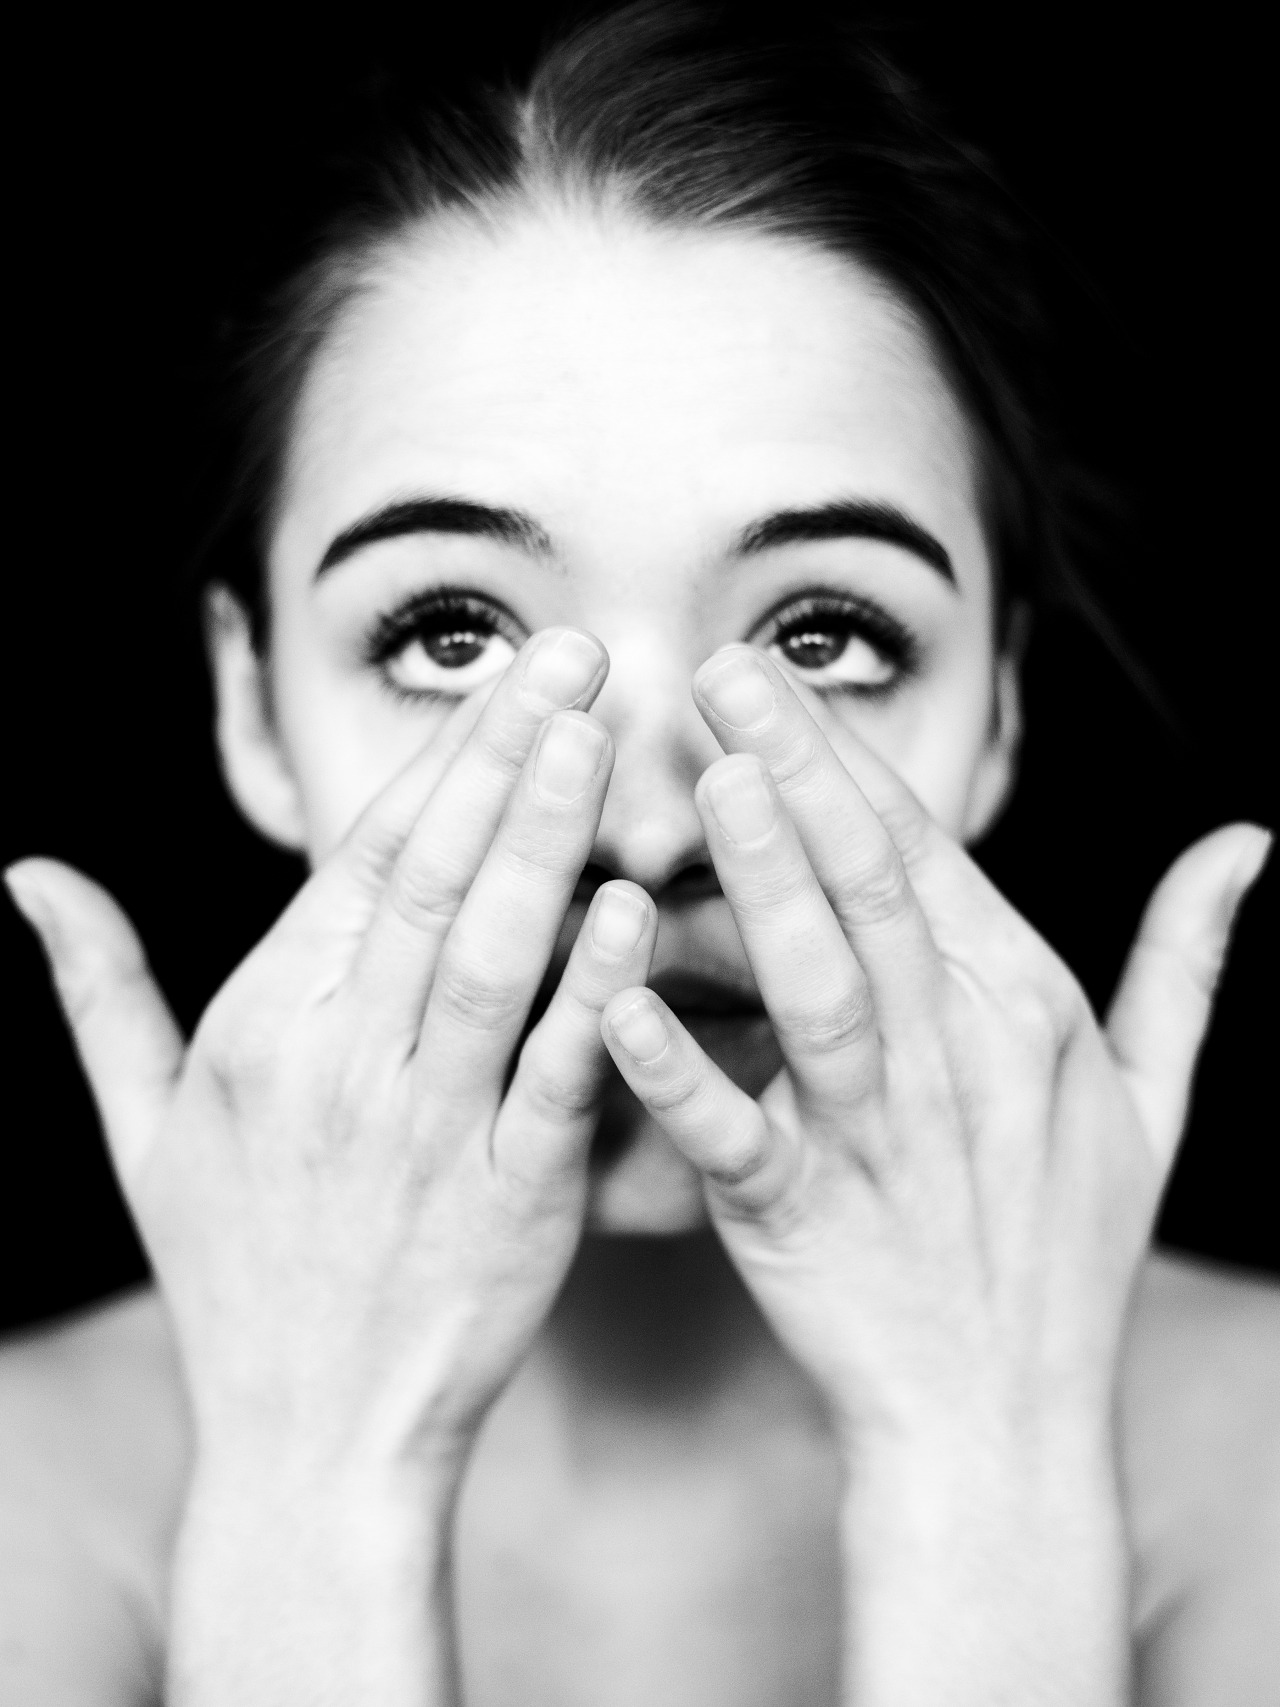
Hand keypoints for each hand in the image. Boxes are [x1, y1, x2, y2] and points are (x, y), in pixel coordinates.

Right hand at [6, 627, 656, 1702]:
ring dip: (545, 838)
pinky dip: (593, 988)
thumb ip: (98, 988)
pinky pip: (555, 1076)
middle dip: (506, 755)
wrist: (308, 1443)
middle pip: (432, 881)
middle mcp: (340, 1066)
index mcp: (261, 1031)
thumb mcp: (141, 1131)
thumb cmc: (233, 1274)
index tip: (506, 674)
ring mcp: (428, 1132)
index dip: (439, 759)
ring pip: (490, 956)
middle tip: (576, 652)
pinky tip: (632, 904)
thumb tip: (27, 873)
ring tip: (598, 736)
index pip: (360, 863)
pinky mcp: (512, 1201)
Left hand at [599, 644, 1269, 1704]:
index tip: (773, 672)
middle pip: (872, 886)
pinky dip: (680, 1071)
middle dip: (800, 770)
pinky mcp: (798, 1218)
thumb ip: (1187, 958)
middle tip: (721, 671)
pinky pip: (736, 1135)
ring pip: (822, 984)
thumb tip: (1250, 843)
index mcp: (1020, 1005)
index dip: (845, 757)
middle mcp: (953, 1054)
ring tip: (713, 777)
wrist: (1002, 1418)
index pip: (925, 850)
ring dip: (767, 879)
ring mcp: (877, 1136)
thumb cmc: (1062, 1246)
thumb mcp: (1153, 1095)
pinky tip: (617, 1004)